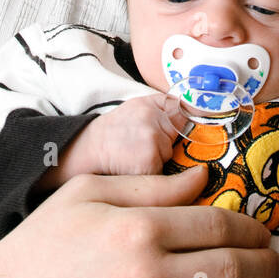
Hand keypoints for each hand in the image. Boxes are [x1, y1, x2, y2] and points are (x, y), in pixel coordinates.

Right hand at [0, 166, 278, 277]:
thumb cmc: (40, 248)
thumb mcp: (88, 194)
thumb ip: (150, 185)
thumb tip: (203, 176)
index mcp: (137, 227)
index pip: (216, 223)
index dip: (250, 226)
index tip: (264, 230)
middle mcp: (147, 276)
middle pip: (231, 268)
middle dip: (268, 266)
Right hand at [59, 94, 178, 180]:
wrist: (88, 150)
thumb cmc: (113, 132)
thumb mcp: (136, 108)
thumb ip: (161, 107)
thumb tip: (190, 114)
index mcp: (151, 103)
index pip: (183, 111)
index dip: (184, 123)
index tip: (183, 131)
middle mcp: (153, 118)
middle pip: (179, 136)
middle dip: (168, 145)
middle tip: (143, 147)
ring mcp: (152, 139)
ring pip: (172, 155)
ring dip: (160, 161)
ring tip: (138, 157)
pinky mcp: (150, 161)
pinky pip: (164, 172)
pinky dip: (154, 174)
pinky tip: (136, 168)